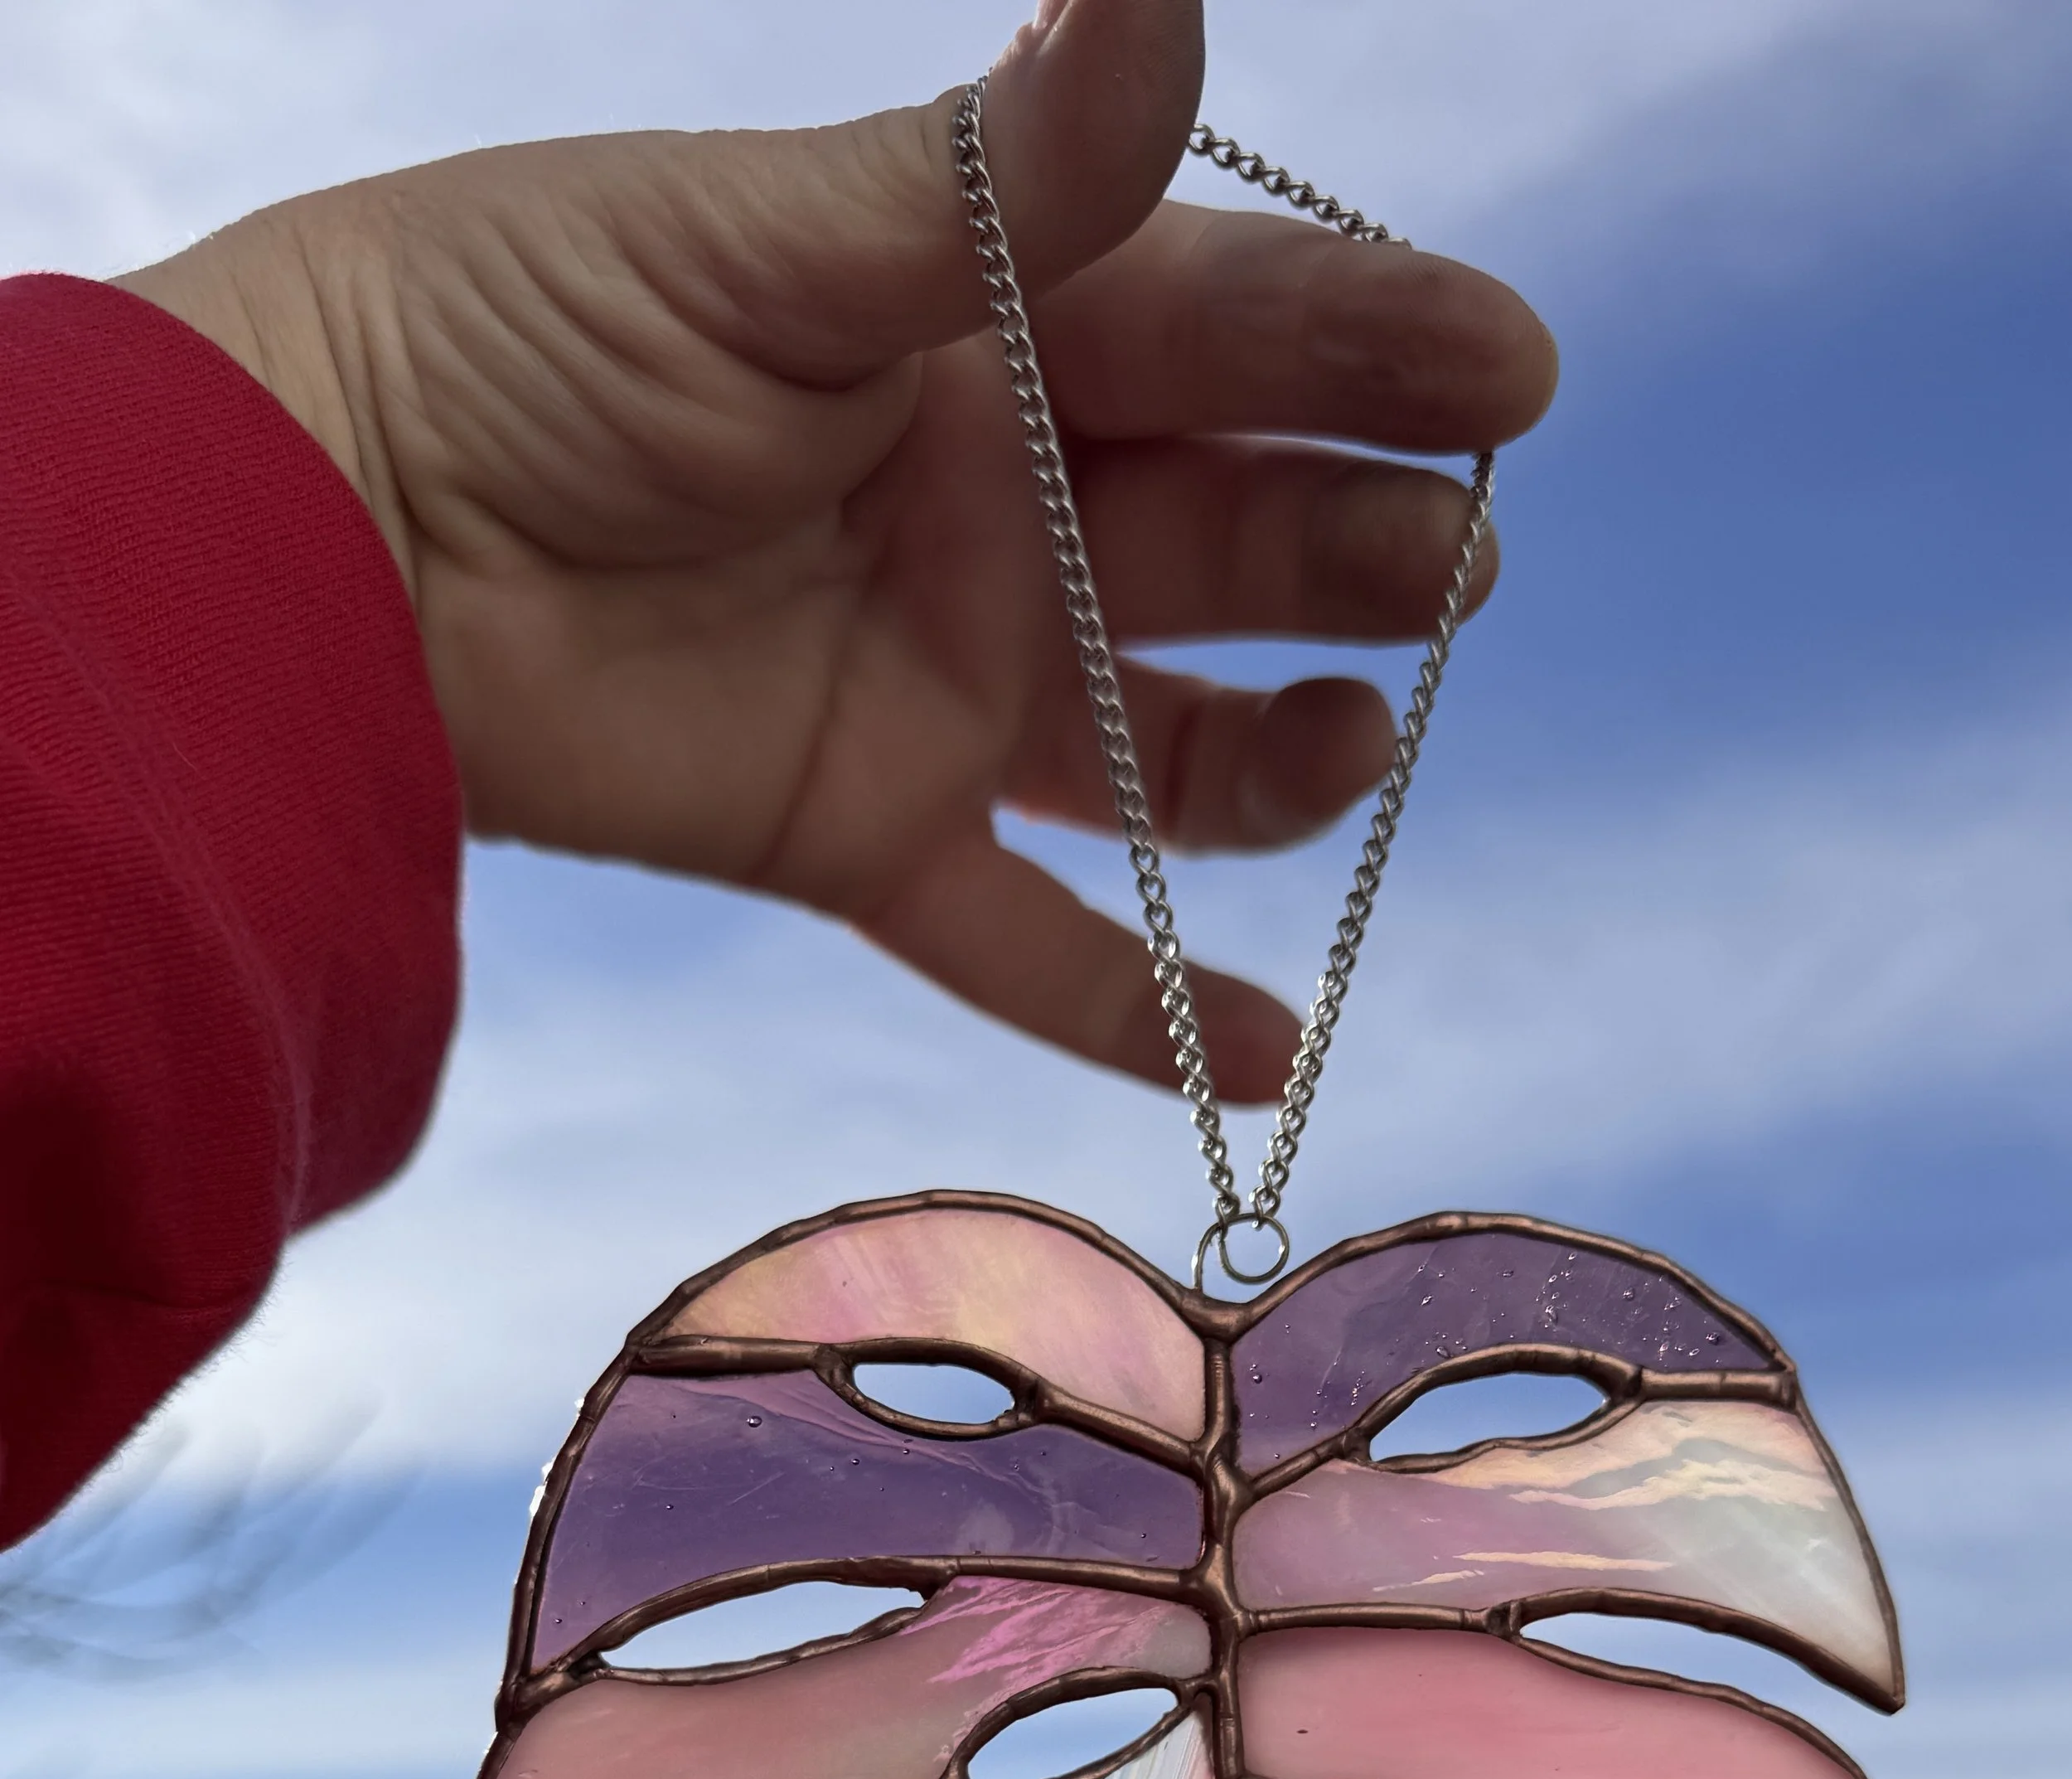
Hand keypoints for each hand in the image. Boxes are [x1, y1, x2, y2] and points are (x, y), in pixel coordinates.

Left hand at [121, 0, 1554, 1101]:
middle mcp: (989, 502)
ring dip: (1282, 758)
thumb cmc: (527, 329)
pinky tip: (1272, 1054)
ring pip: (1167, 743)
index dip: (1372, 348)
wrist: (335, 530)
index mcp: (981, 326)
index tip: (1512, 372)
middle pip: (1227, 536)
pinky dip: (1143, 1009)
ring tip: (1356, 750)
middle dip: (1353, 548)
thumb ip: (994, 181)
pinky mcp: (865, 830)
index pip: (1223, 331)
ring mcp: (940, 677)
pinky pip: (1029, 938)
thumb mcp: (778, 241)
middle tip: (1449, 566)